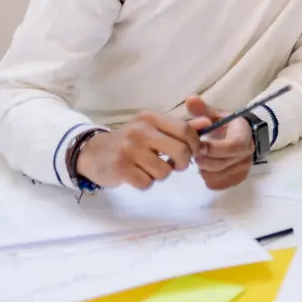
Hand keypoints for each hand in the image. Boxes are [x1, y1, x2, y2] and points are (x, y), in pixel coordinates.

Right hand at [73, 111, 200, 190]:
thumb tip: (208, 124)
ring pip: (164, 171)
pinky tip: (138, 175)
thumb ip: (180, 127)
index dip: (195, 145)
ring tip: (151, 168)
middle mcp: (140, 131)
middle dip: (182, 163)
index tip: (193, 152)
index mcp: (151, 118)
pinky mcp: (120, 168)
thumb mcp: (153, 128)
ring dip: (161, 175)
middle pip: (180, 151)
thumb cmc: (130, 141)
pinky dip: (145, 183)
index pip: (185, 130)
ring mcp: (128, 150)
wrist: (93, 153)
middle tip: (175, 164)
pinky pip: (146, 183)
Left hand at [186, 95, 254, 190]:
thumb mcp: (216, 115)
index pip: (231, 146)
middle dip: (202, 158)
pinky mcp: (237, 180)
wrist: (244, 139)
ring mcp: (243, 169)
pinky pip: (215, 184)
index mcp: (244, 136)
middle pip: (219, 164)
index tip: (198, 144)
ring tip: (202, 157)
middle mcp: (247, 154)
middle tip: (193, 151)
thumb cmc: (227, 126)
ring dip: (203, 168)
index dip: (213, 148)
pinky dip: (207, 177)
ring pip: (215, 176)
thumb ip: (203, 110)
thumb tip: (190, 98)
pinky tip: (207, 167)